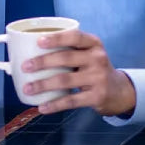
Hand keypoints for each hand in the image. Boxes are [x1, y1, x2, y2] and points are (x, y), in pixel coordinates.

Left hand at [21, 29, 135, 115]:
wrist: (119, 90)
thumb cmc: (94, 68)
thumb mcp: (88, 54)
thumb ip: (68, 51)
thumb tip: (30, 52)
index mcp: (94, 43)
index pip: (75, 37)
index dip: (56, 38)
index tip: (38, 41)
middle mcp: (98, 58)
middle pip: (66, 58)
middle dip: (43, 62)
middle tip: (25, 66)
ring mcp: (98, 78)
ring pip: (65, 80)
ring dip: (43, 85)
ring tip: (28, 88)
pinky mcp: (97, 96)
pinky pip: (71, 101)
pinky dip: (54, 104)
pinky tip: (42, 107)